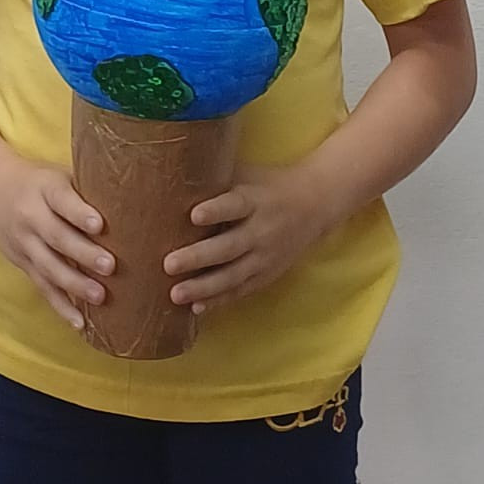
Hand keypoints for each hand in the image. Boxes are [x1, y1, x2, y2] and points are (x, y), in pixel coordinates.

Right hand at [0, 152, 113, 330]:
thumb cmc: (39, 181)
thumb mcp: (58, 174)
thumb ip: (86, 188)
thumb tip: (135, 196)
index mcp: (45, 189)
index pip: (62, 200)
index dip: (79, 213)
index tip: (100, 224)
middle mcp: (31, 216)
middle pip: (57, 237)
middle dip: (83, 254)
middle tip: (111, 266)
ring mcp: (24, 242)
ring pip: (49, 266)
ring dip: (75, 284)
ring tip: (100, 297)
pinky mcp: (22, 263)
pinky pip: (42, 287)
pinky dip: (60, 306)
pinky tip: (79, 322)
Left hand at [163, 164, 324, 313]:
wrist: (315, 204)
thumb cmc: (268, 185)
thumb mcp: (248, 175)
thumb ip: (217, 180)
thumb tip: (172, 177)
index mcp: (256, 200)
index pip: (235, 205)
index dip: (215, 211)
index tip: (193, 215)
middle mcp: (262, 230)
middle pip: (229, 247)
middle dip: (198, 258)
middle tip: (168, 264)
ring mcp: (266, 256)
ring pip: (233, 275)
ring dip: (203, 287)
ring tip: (175, 294)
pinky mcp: (267, 274)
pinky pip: (241, 290)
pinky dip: (219, 300)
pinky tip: (197, 308)